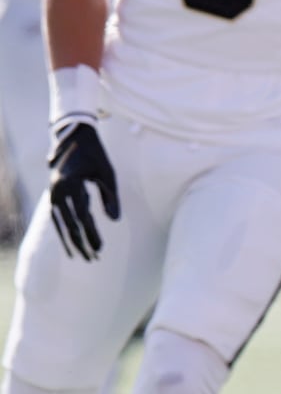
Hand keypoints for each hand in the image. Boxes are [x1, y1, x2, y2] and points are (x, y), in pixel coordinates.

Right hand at [48, 122, 119, 259]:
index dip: (91, 233)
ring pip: (59, 221)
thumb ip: (111, 197)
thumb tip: (114, 220)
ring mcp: (52, 190)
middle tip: (93, 259)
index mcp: (70, 183)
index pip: (82, 215)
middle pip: (68, 222)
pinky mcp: (54, 192)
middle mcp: (57, 188)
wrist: (73, 134)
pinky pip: (57, 215)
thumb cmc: (95, 154)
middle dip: (81, 242)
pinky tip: (72, 242)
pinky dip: (64, 229)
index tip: (100, 249)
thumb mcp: (108, 173)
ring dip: (70, 240)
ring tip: (81, 257)